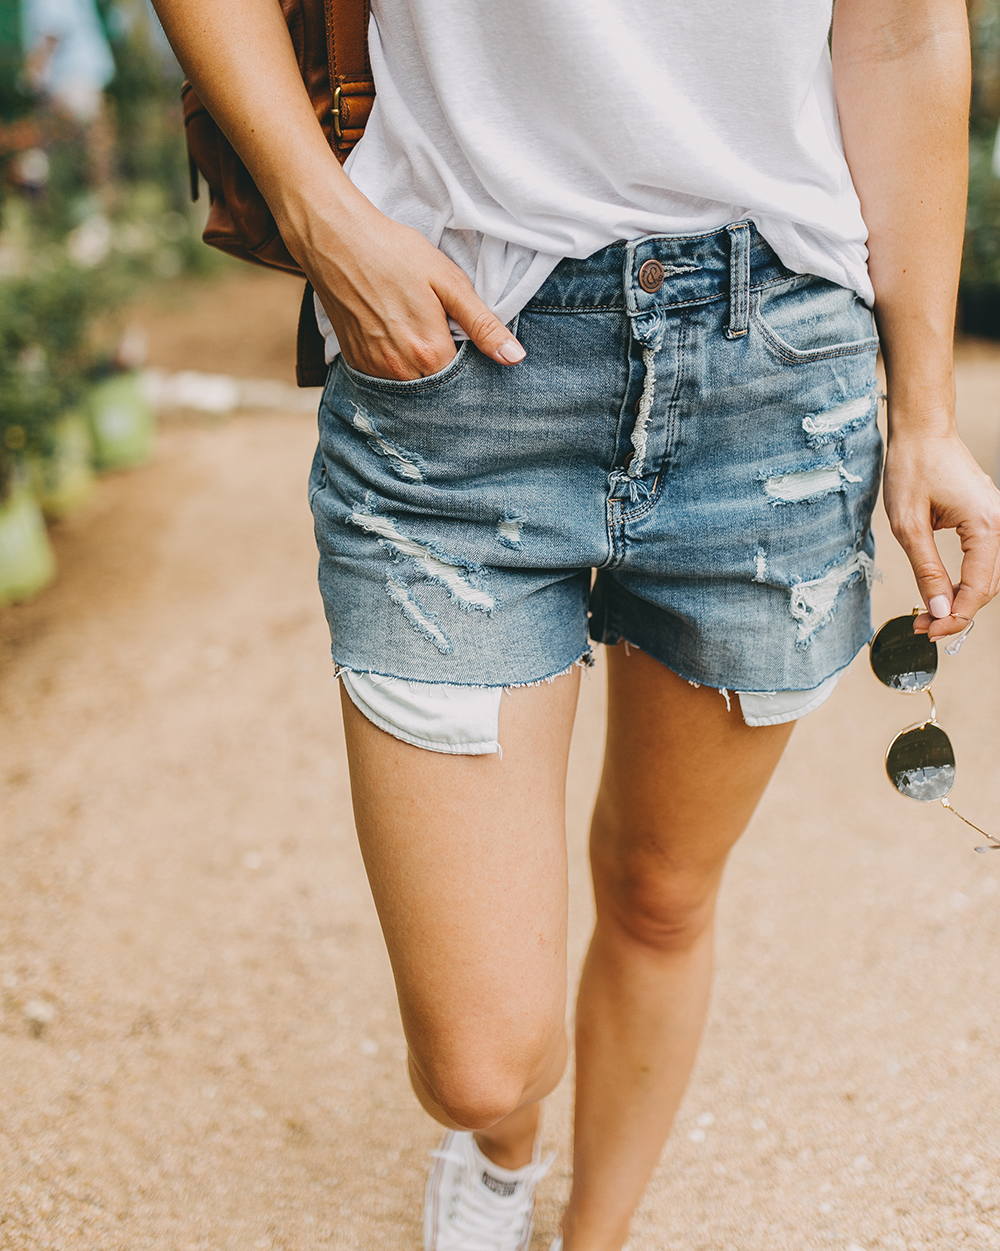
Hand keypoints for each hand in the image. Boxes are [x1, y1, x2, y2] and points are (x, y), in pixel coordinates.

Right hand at [284, 193, 524, 380]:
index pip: (465, 381)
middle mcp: (400, 371)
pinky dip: (398, 365)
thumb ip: (483, 325)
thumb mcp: (448, 282)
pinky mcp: (357, 362)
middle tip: (443, 333)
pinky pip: (387, 377)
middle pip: (438, 387)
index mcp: (429, 352)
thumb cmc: (395, 254)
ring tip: (418, 332)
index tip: (468, 343)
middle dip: (448, 370)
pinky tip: (397, 336)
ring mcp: (375, 369)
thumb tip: (514, 358)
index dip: (473, 365)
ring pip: (412, 385)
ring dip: (422, 369)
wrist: (336, 240)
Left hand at [883, 422, 999, 640]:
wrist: (922, 430)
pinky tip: (942, 592)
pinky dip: (965, 580)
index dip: (956, 616)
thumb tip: (939, 609)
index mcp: (986, 525)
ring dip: (961, 598)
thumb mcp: (909, 525)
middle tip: (923, 628)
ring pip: (987, 574)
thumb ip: (927, 570)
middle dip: (958, 612)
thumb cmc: (912, 468)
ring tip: (929, 616)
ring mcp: (995, 519)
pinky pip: (982, 558)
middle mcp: (999, 523)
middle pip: (988, 585)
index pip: (980, 586)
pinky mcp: (985, 517)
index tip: (928, 631)